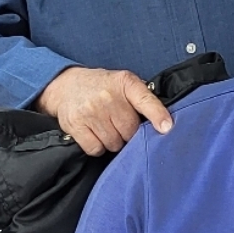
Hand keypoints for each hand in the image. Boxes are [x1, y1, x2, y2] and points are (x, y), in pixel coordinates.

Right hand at [34, 65, 171, 155]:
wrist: (66, 85)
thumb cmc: (102, 87)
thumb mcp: (124, 83)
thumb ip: (142, 98)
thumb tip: (162, 123)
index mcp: (125, 83)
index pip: (145, 100)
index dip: (157, 115)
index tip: (167, 128)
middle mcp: (108, 96)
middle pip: (130, 131)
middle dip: (128, 133)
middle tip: (119, 124)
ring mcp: (91, 111)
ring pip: (114, 143)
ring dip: (113, 141)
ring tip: (106, 127)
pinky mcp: (76, 125)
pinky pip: (96, 149)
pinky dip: (98, 147)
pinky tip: (95, 134)